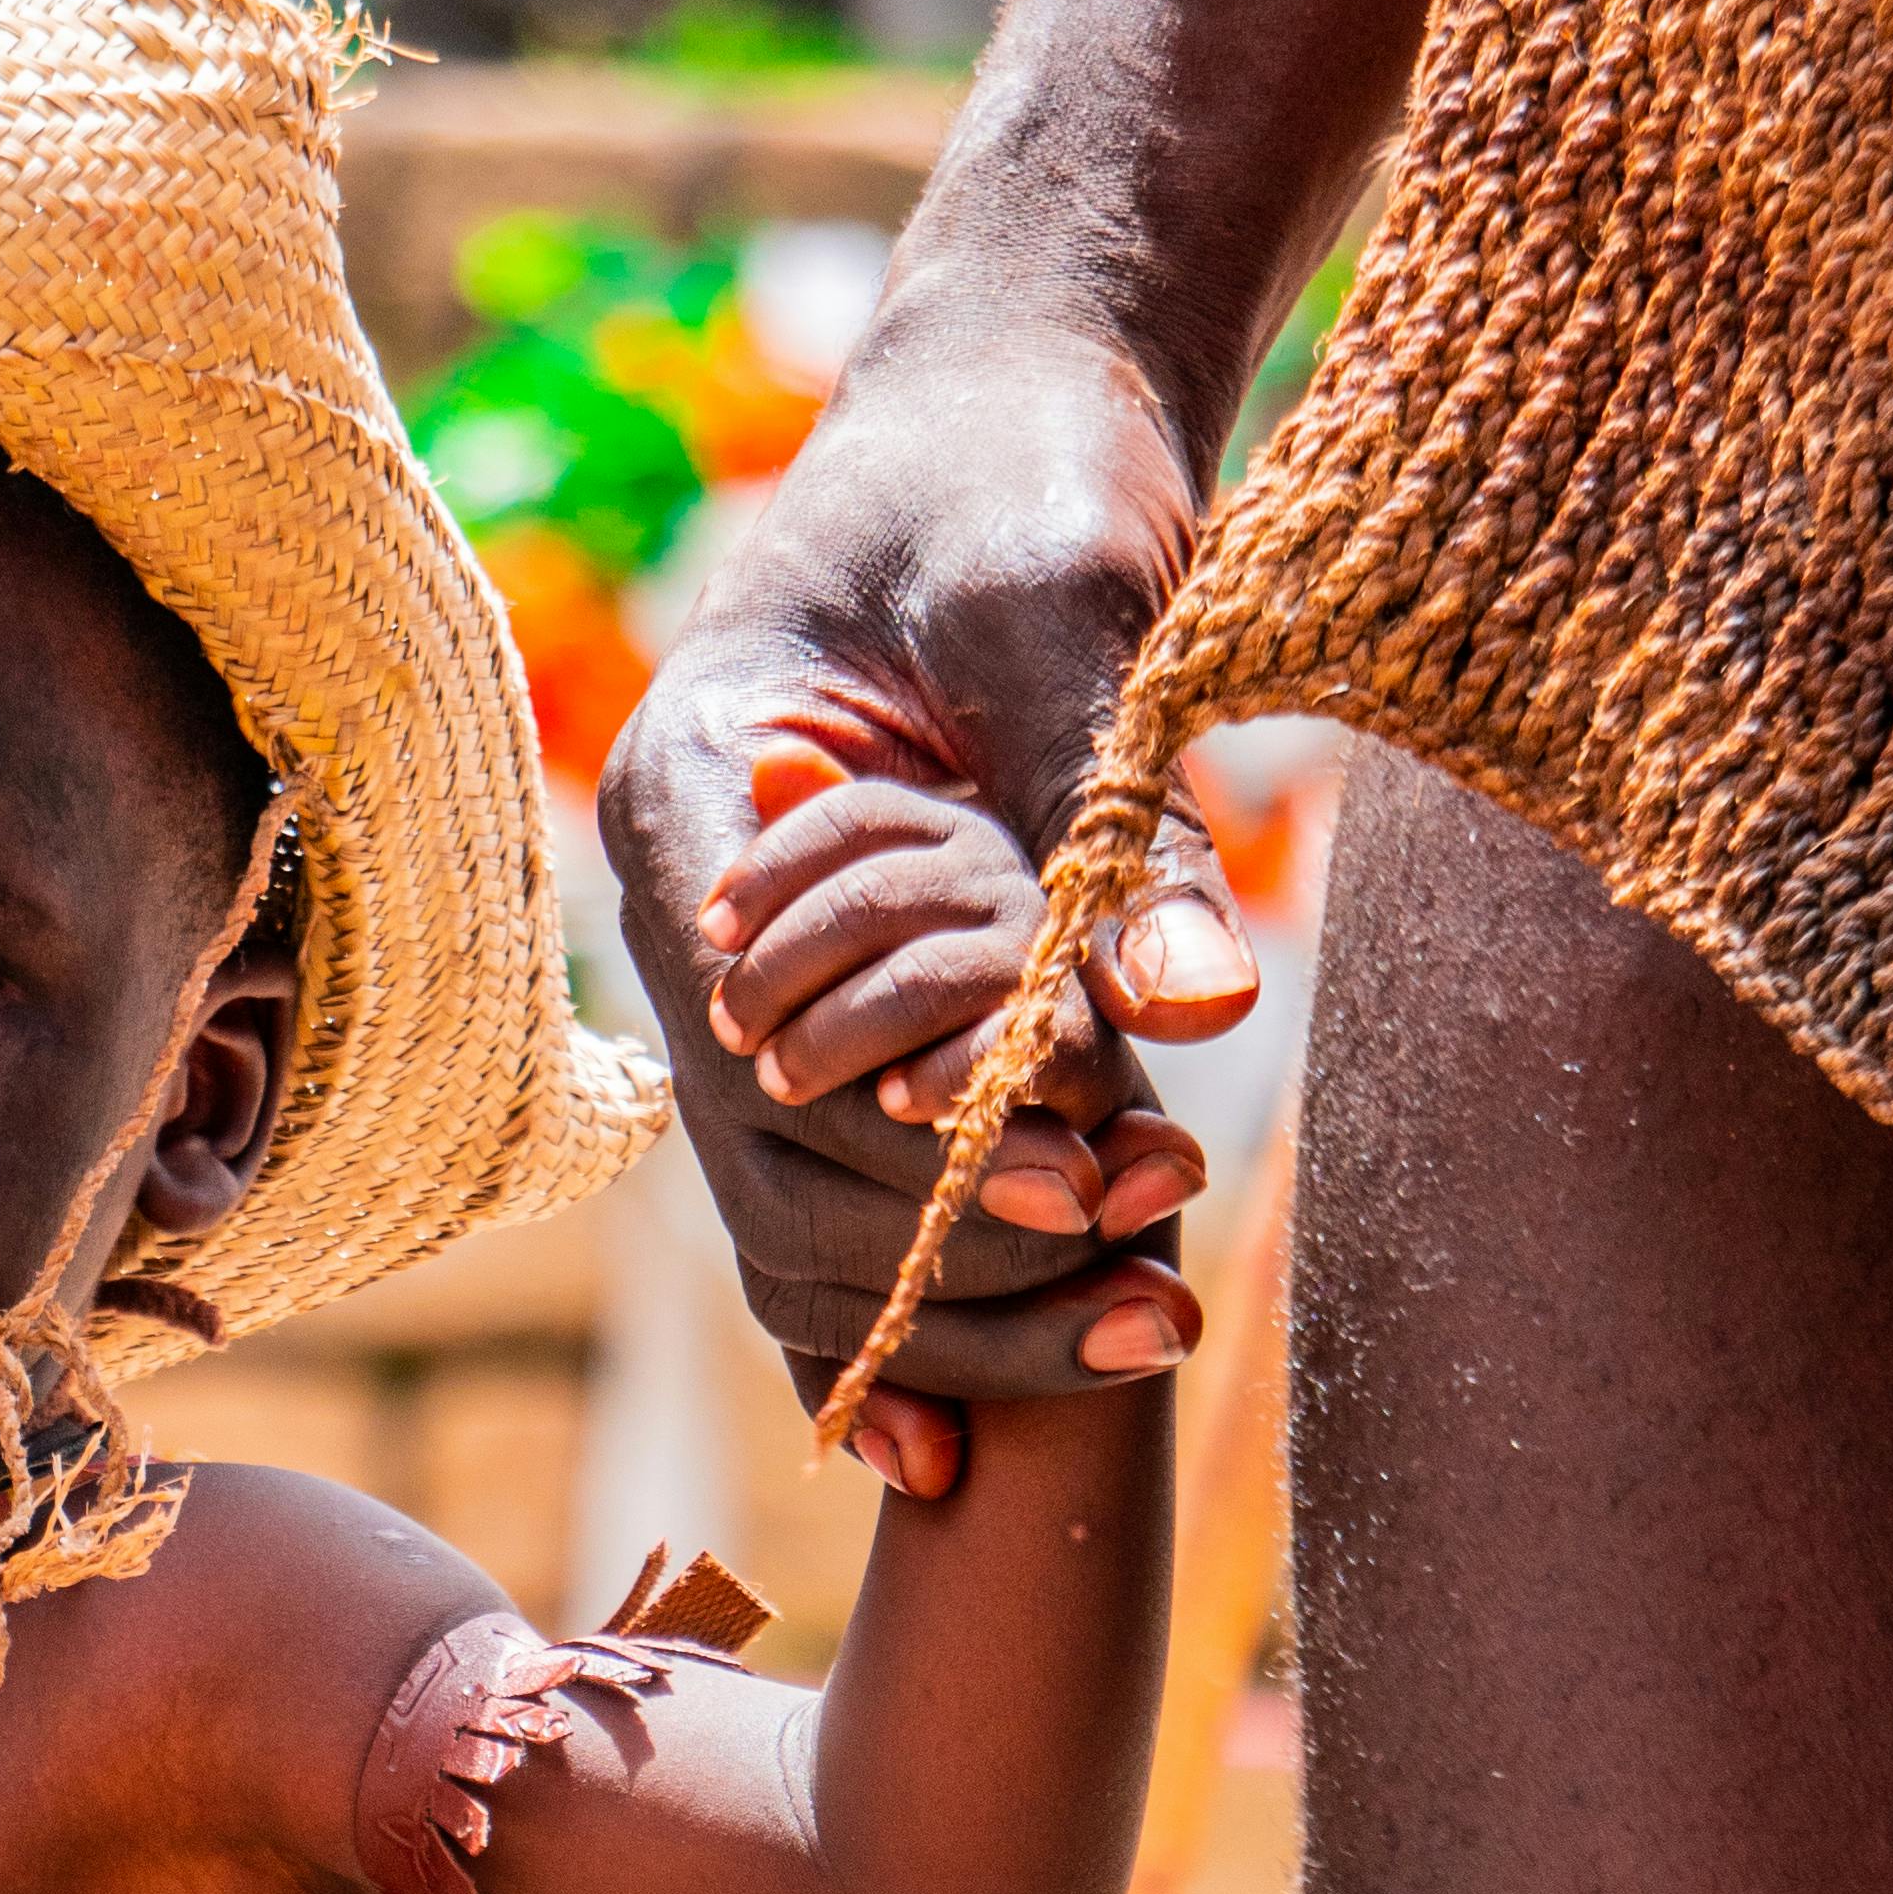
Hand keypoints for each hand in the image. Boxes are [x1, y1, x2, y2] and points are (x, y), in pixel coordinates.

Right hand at [599, 302, 1255, 1443]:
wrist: (1010, 422)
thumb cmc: (1017, 479)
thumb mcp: (1075, 619)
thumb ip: (1117, 818)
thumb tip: (1200, 1012)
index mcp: (693, 796)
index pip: (751, 1024)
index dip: (895, 1126)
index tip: (1058, 1176)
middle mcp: (693, 927)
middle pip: (773, 1161)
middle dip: (955, 1235)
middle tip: (1148, 1256)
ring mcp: (751, 998)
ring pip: (800, 1224)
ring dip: (962, 1302)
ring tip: (1150, 1322)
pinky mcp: (836, 1036)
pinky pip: (829, 1225)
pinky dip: (895, 1342)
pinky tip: (964, 1470)